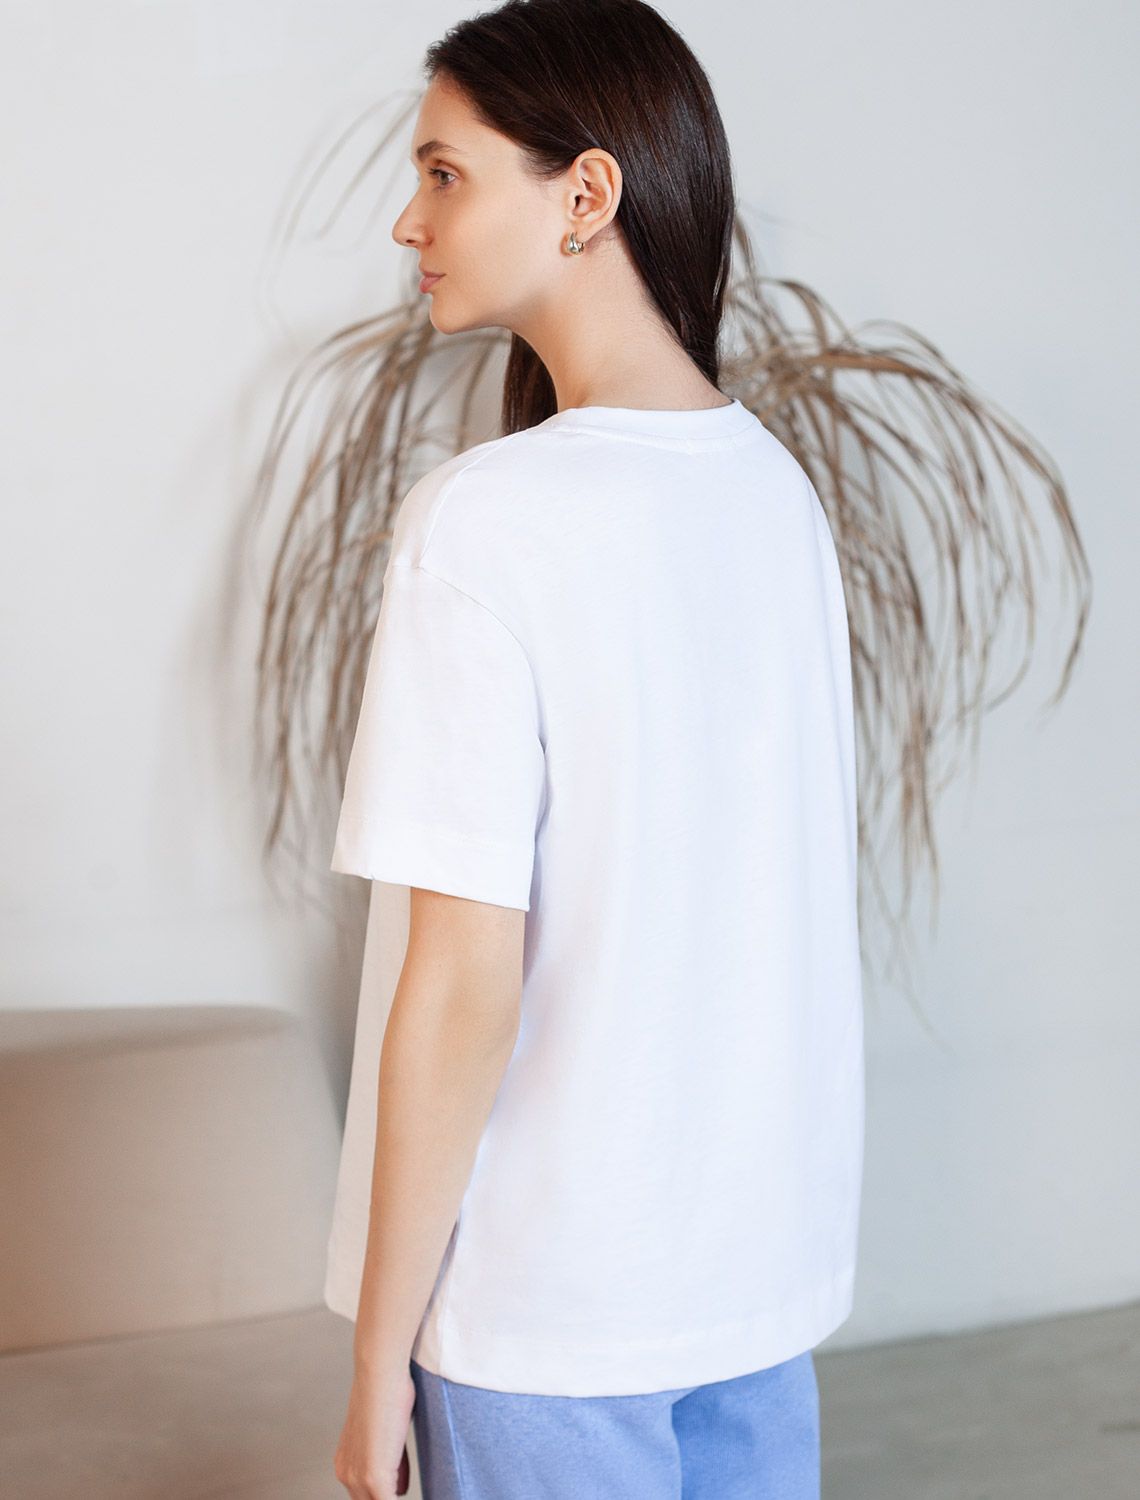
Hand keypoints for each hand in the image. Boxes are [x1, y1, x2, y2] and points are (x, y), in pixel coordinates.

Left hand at [333, 1363, 416, 1497]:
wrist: (381, 1374)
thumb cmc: (389, 1392)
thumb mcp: (390, 1435)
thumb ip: (393, 1463)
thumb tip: (400, 1489)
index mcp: (347, 1464)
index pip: (366, 1496)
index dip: (387, 1495)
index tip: (403, 1490)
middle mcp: (347, 1474)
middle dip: (389, 1498)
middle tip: (406, 1489)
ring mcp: (358, 1478)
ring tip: (425, 1496)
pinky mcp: (374, 1478)